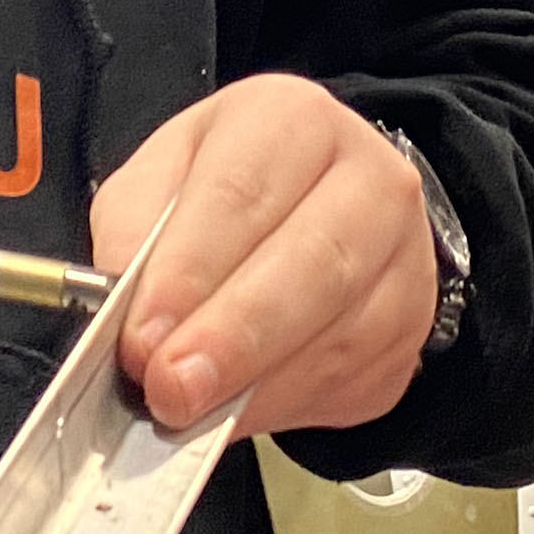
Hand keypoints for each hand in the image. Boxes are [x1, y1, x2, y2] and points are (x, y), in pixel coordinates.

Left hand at [88, 75, 437, 438]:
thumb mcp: (159, 180)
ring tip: (192, 413)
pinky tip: (237, 412)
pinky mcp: (410, 323)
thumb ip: (132, 233)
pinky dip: (288, 406)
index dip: (189, 272)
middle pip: (311, 263)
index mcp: (295, 121)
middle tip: (171, 388)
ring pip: (341, 332)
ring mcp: (404, 253)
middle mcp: (368, 178)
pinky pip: (355, 376)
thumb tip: (123, 310)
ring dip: (257, 385)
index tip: (142, 337)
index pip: (241, 193)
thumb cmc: (225, 191)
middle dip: (232, 338)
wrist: (313, 207)